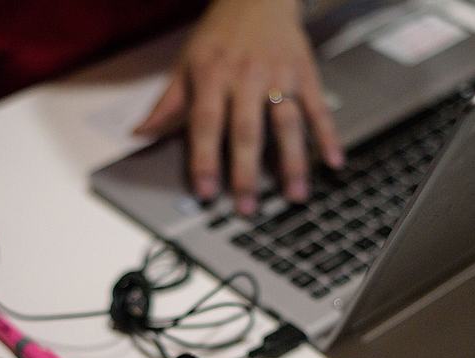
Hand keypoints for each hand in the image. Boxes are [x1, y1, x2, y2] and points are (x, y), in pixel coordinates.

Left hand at [135, 0, 342, 215]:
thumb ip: (167, 103)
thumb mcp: (186, 63)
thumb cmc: (220, 34)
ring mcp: (279, 77)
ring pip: (286, 124)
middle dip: (247, 173)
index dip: (205, 160)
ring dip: (292, 162)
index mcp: (212, 76)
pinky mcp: (305, 74)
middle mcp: (246, 77)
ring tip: (295, 195)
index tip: (206, 191)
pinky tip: (333, 161)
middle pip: (247, 131)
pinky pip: (318, 108)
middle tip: (247, 207)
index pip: (206, 124)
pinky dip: (328, 136)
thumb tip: (140, 133)